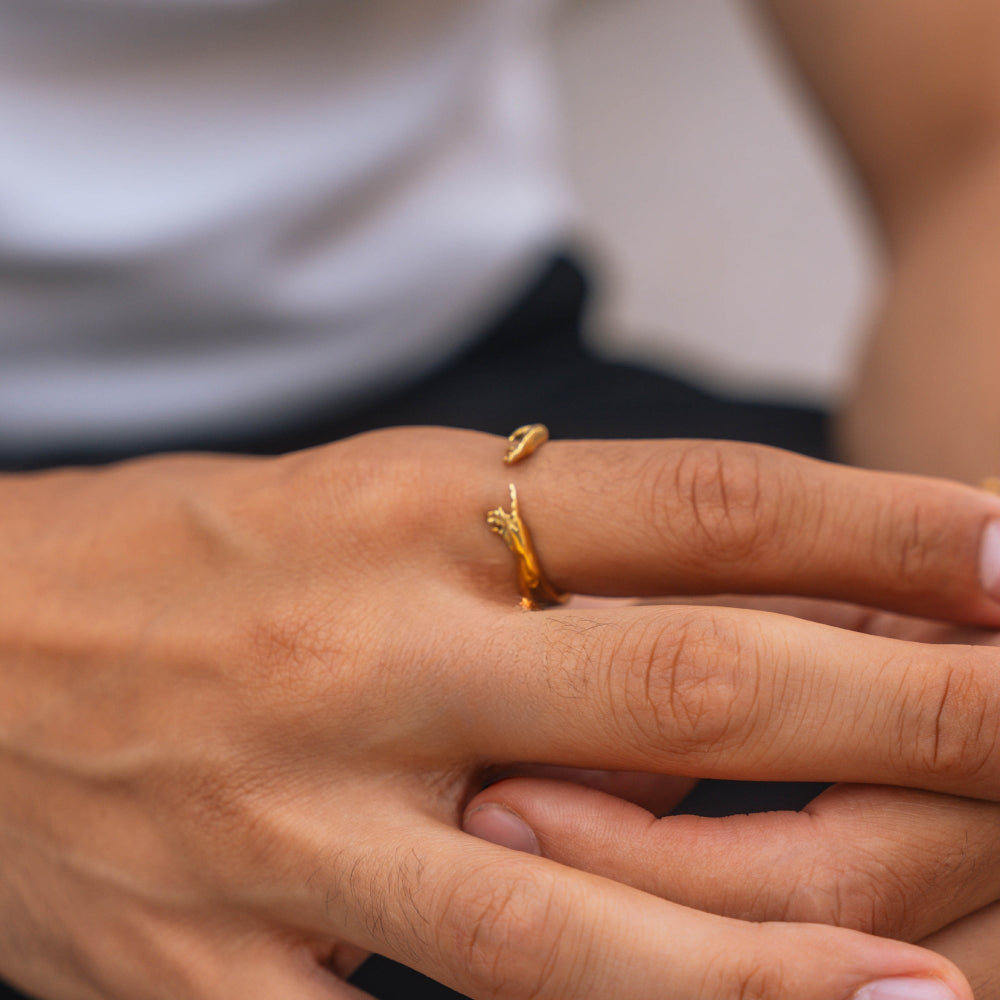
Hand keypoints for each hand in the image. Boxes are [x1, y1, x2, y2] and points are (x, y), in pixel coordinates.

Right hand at [4, 431, 999, 999]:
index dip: (877, 528)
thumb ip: (538, 559)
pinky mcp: (212, 975)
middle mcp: (371, 658)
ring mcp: (295, 830)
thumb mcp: (368, 504)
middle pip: (690, 689)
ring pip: (583, 919)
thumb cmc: (181, 556)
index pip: (697, 506)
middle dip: (906, 714)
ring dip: (781, 963)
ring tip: (940, 986)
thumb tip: (732, 603)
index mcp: (407, 512)